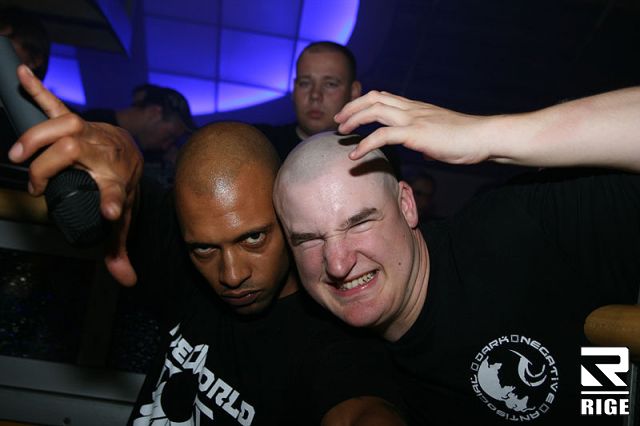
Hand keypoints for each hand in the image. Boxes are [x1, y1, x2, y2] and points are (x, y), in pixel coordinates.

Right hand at [7, 65, 142, 285]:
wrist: (130, 151)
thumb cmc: (121, 183)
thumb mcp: (124, 218)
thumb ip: (119, 248)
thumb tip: (127, 280)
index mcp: (116, 181)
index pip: (116, 192)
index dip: (114, 203)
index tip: (110, 212)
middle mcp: (103, 154)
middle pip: (73, 152)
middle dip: (48, 166)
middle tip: (35, 187)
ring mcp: (87, 134)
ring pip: (62, 125)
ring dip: (36, 136)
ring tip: (17, 153)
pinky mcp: (74, 121)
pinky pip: (54, 103)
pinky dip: (38, 88)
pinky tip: (23, 72)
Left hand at [335, 90, 489, 163]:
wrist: (484, 137)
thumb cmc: (466, 140)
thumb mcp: (441, 138)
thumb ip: (429, 141)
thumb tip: (426, 151)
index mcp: (417, 108)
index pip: (384, 96)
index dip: (363, 102)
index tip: (350, 113)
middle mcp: (412, 109)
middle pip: (374, 98)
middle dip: (352, 107)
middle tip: (338, 120)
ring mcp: (413, 119)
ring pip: (374, 110)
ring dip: (353, 120)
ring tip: (341, 133)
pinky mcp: (416, 134)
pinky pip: (383, 136)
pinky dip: (365, 144)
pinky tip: (354, 156)